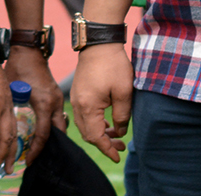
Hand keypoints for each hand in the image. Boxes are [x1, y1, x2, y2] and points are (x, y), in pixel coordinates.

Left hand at [0, 53, 14, 174]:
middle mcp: (5, 104)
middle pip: (8, 137)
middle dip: (1, 158)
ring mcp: (9, 101)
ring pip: (15, 131)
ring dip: (11, 151)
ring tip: (7, 167)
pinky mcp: (9, 99)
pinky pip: (14, 123)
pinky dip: (12, 138)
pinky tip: (9, 147)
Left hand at [6, 47, 64, 164]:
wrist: (29, 49)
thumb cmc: (18, 67)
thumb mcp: (10, 90)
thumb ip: (8, 109)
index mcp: (45, 103)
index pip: (44, 134)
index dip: (35, 150)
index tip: (27, 161)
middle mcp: (55, 102)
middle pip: (58, 132)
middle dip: (47, 148)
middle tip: (32, 159)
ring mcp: (58, 98)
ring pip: (59, 125)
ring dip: (51, 138)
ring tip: (36, 149)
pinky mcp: (56, 95)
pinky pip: (57, 116)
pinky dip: (51, 128)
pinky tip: (40, 133)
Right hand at [70, 43, 132, 162]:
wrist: (99, 43)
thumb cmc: (113, 65)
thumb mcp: (124, 91)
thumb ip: (122, 115)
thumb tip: (119, 131)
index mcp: (88, 107)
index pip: (96, 137)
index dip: (107, 149)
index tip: (118, 156)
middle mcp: (77, 106)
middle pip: (88, 134)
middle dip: (104, 143)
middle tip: (121, 146)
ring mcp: (75, 99)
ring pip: (85, 126)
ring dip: (99, 132)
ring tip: (116, 134)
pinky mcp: (78, 92)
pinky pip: (84, 115)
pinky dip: (95, 122)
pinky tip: (106, 120)